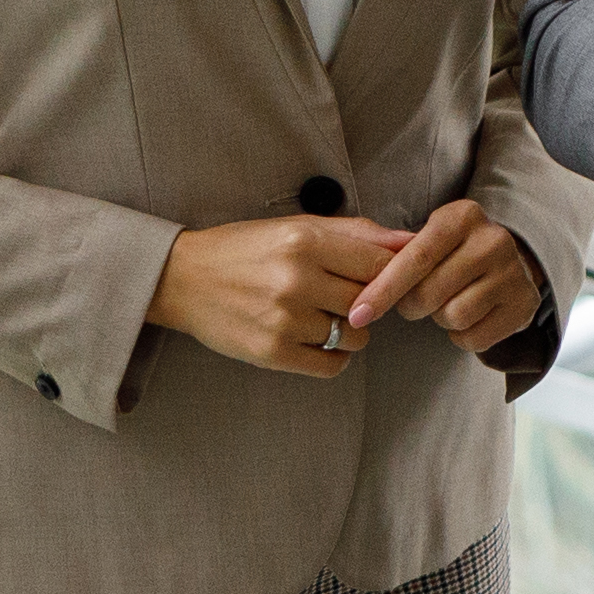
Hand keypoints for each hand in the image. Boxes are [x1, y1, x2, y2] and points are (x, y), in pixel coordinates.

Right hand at [155, 212, 407, 378]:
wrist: (183, 279)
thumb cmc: (245, 249)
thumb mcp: (296, 226)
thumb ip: (356, 232)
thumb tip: (409, 240)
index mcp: (304, 240)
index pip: (379, 265)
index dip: (389, 276)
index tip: (377, 281)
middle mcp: (296, 278)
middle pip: (370, 302)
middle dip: (367, 304)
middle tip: (343, 299)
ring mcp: (284, 318)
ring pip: (356, 337)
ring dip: (350, 333)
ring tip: (324, 320)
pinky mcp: (272, 352)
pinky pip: (332, 366)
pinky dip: (334, 358)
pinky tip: (317, 343)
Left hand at [348, 196, 552, 357]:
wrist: (508, 262)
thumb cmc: (451, 252)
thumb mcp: (428, 237)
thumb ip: (394, 253)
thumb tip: (360, 285)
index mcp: (462, 216)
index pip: (416, 257)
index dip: (383, 289)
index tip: (357, 314)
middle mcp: (492, 240)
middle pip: (430, 293)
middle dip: (412, 305)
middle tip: (417, 300)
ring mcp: (512, 273)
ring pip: (453, 317)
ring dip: (440, 319)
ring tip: (449, 301)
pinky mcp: (523, 305)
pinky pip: (474, 338)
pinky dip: (462, 336)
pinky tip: (470, 316)